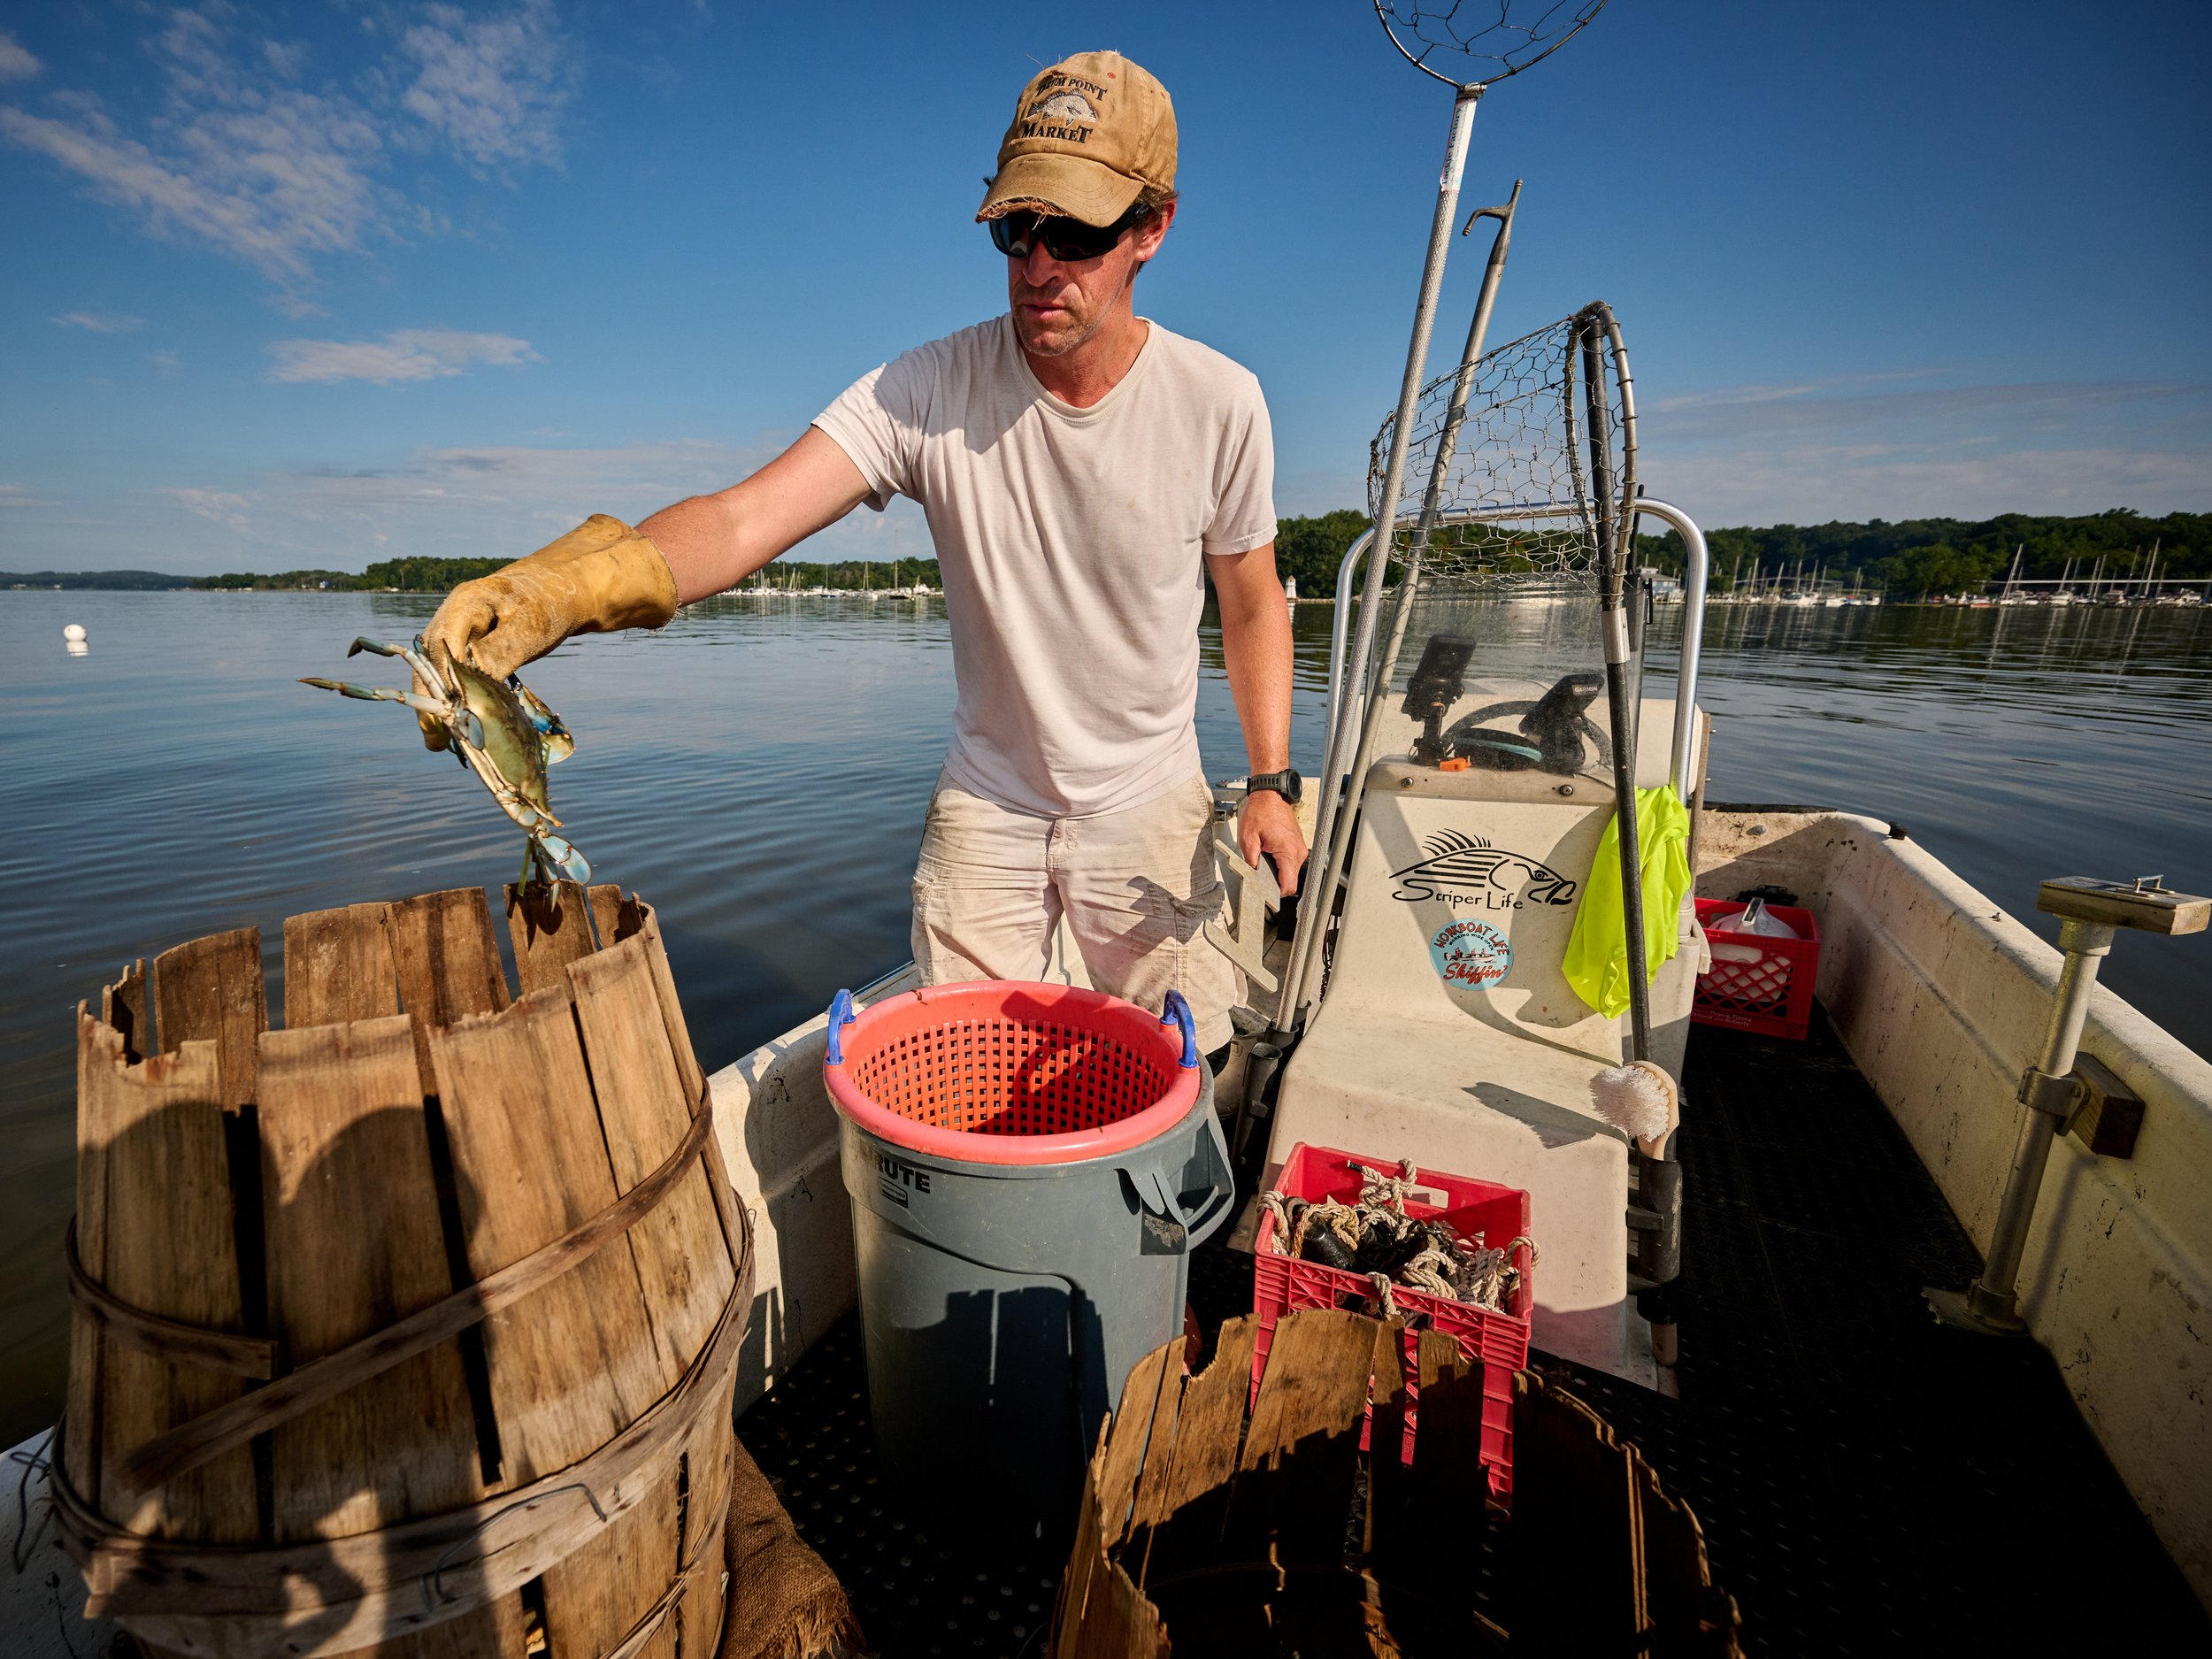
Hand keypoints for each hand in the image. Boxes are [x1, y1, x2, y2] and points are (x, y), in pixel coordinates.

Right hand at [413, 515, 678, 748]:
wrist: (561, 590)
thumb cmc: (550, 604)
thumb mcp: (529, 628)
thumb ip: (498, 652)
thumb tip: (470, 685)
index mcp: (465, 604)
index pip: (441, 646)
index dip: (440, 681)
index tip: (449, 714)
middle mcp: (453, 618)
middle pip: (431, 663)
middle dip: (432, 701)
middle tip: (437, 739)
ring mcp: (457, 633)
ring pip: (439, 672)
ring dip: (439, 705)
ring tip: (440, 744)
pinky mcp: (468, 649)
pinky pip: (454, 676)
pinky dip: (456, 700)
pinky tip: (460, 728)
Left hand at [1238, 788, 1307, 896]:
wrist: (1270, 795)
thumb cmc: (1261, 811)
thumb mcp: (1248, 839)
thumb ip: (1250, 861)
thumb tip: (1252, 877)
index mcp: (1287, 852)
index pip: (1288, 885)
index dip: (1276, 893)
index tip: (1265, 894)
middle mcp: (1297, 851)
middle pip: (1290, 881)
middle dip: (1274, 883)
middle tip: (1259, 878)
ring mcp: (1299, 848)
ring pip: (1290, 872)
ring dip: (1277, 873)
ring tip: (1263, 865)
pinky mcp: (1297, 846)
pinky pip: (1290, 863)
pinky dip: (1280, 864)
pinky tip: (1268, 857)